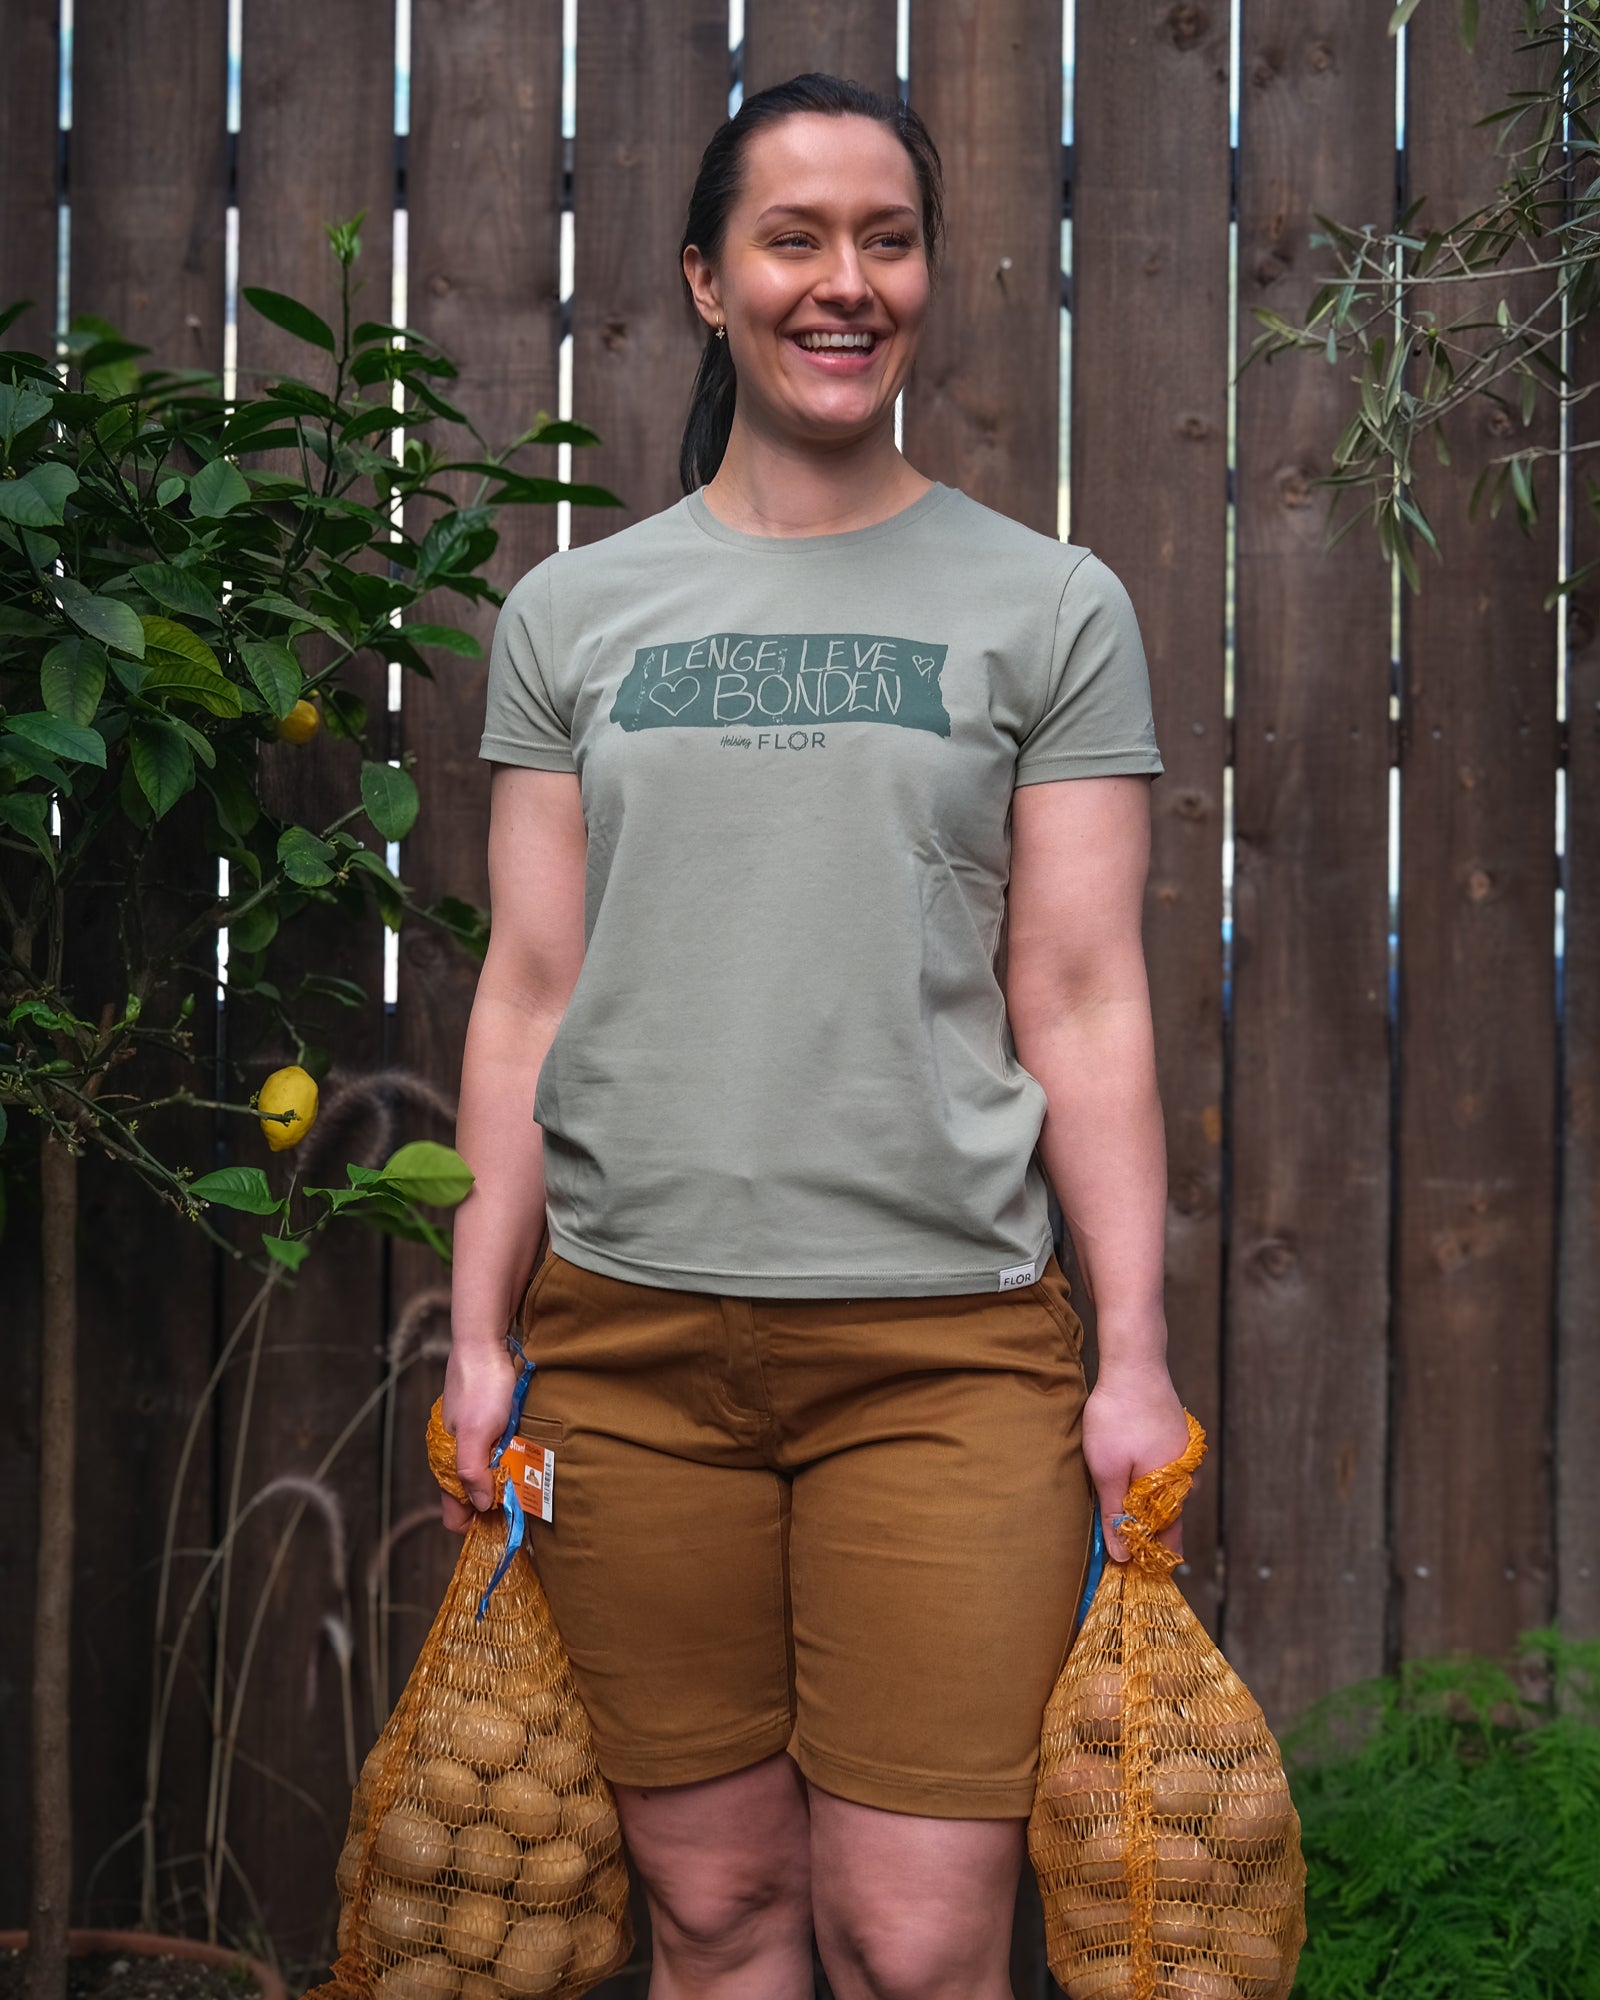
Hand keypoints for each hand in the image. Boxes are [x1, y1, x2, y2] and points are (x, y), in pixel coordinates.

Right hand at [440, 1337, 518, 1534]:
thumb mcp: (476, 1433)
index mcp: (447, 1462)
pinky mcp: (490, 1424)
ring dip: (509, 1479)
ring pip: (489, 1474)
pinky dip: (514, 1457)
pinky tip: (528, 1452)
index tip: (504, 1524)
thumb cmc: (479, 1386)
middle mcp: (458, 1455)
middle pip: (475, 1497)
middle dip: (497, 1503)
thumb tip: (481, 1505)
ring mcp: (474, 1439)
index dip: (476, 1524)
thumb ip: (472, 1471)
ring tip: (532, 1476)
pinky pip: (501, 1452)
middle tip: (526, 1500)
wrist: (485, 1342)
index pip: (455, 1513)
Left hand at [1082, 1362, 1192, 1563]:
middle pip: (1167, 1518)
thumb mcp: (1107, 1470)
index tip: (1130, 1572)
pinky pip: (1162, 1472)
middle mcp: (1186, 1477)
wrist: (1134, 1364)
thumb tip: (1122, 1555)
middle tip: (1116, 1547)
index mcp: (1173, 1491)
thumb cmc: (1118, 1417)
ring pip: (1164, 1494)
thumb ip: (1115, 1514)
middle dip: (1144, 1534)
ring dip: (1143, 1506)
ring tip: (1118, 1513)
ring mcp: (1183, 1457)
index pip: (1168, 1540)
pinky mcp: (1175, 1440)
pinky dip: (1146, 1483)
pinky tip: (1128, 1478)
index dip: (1149, 1558)